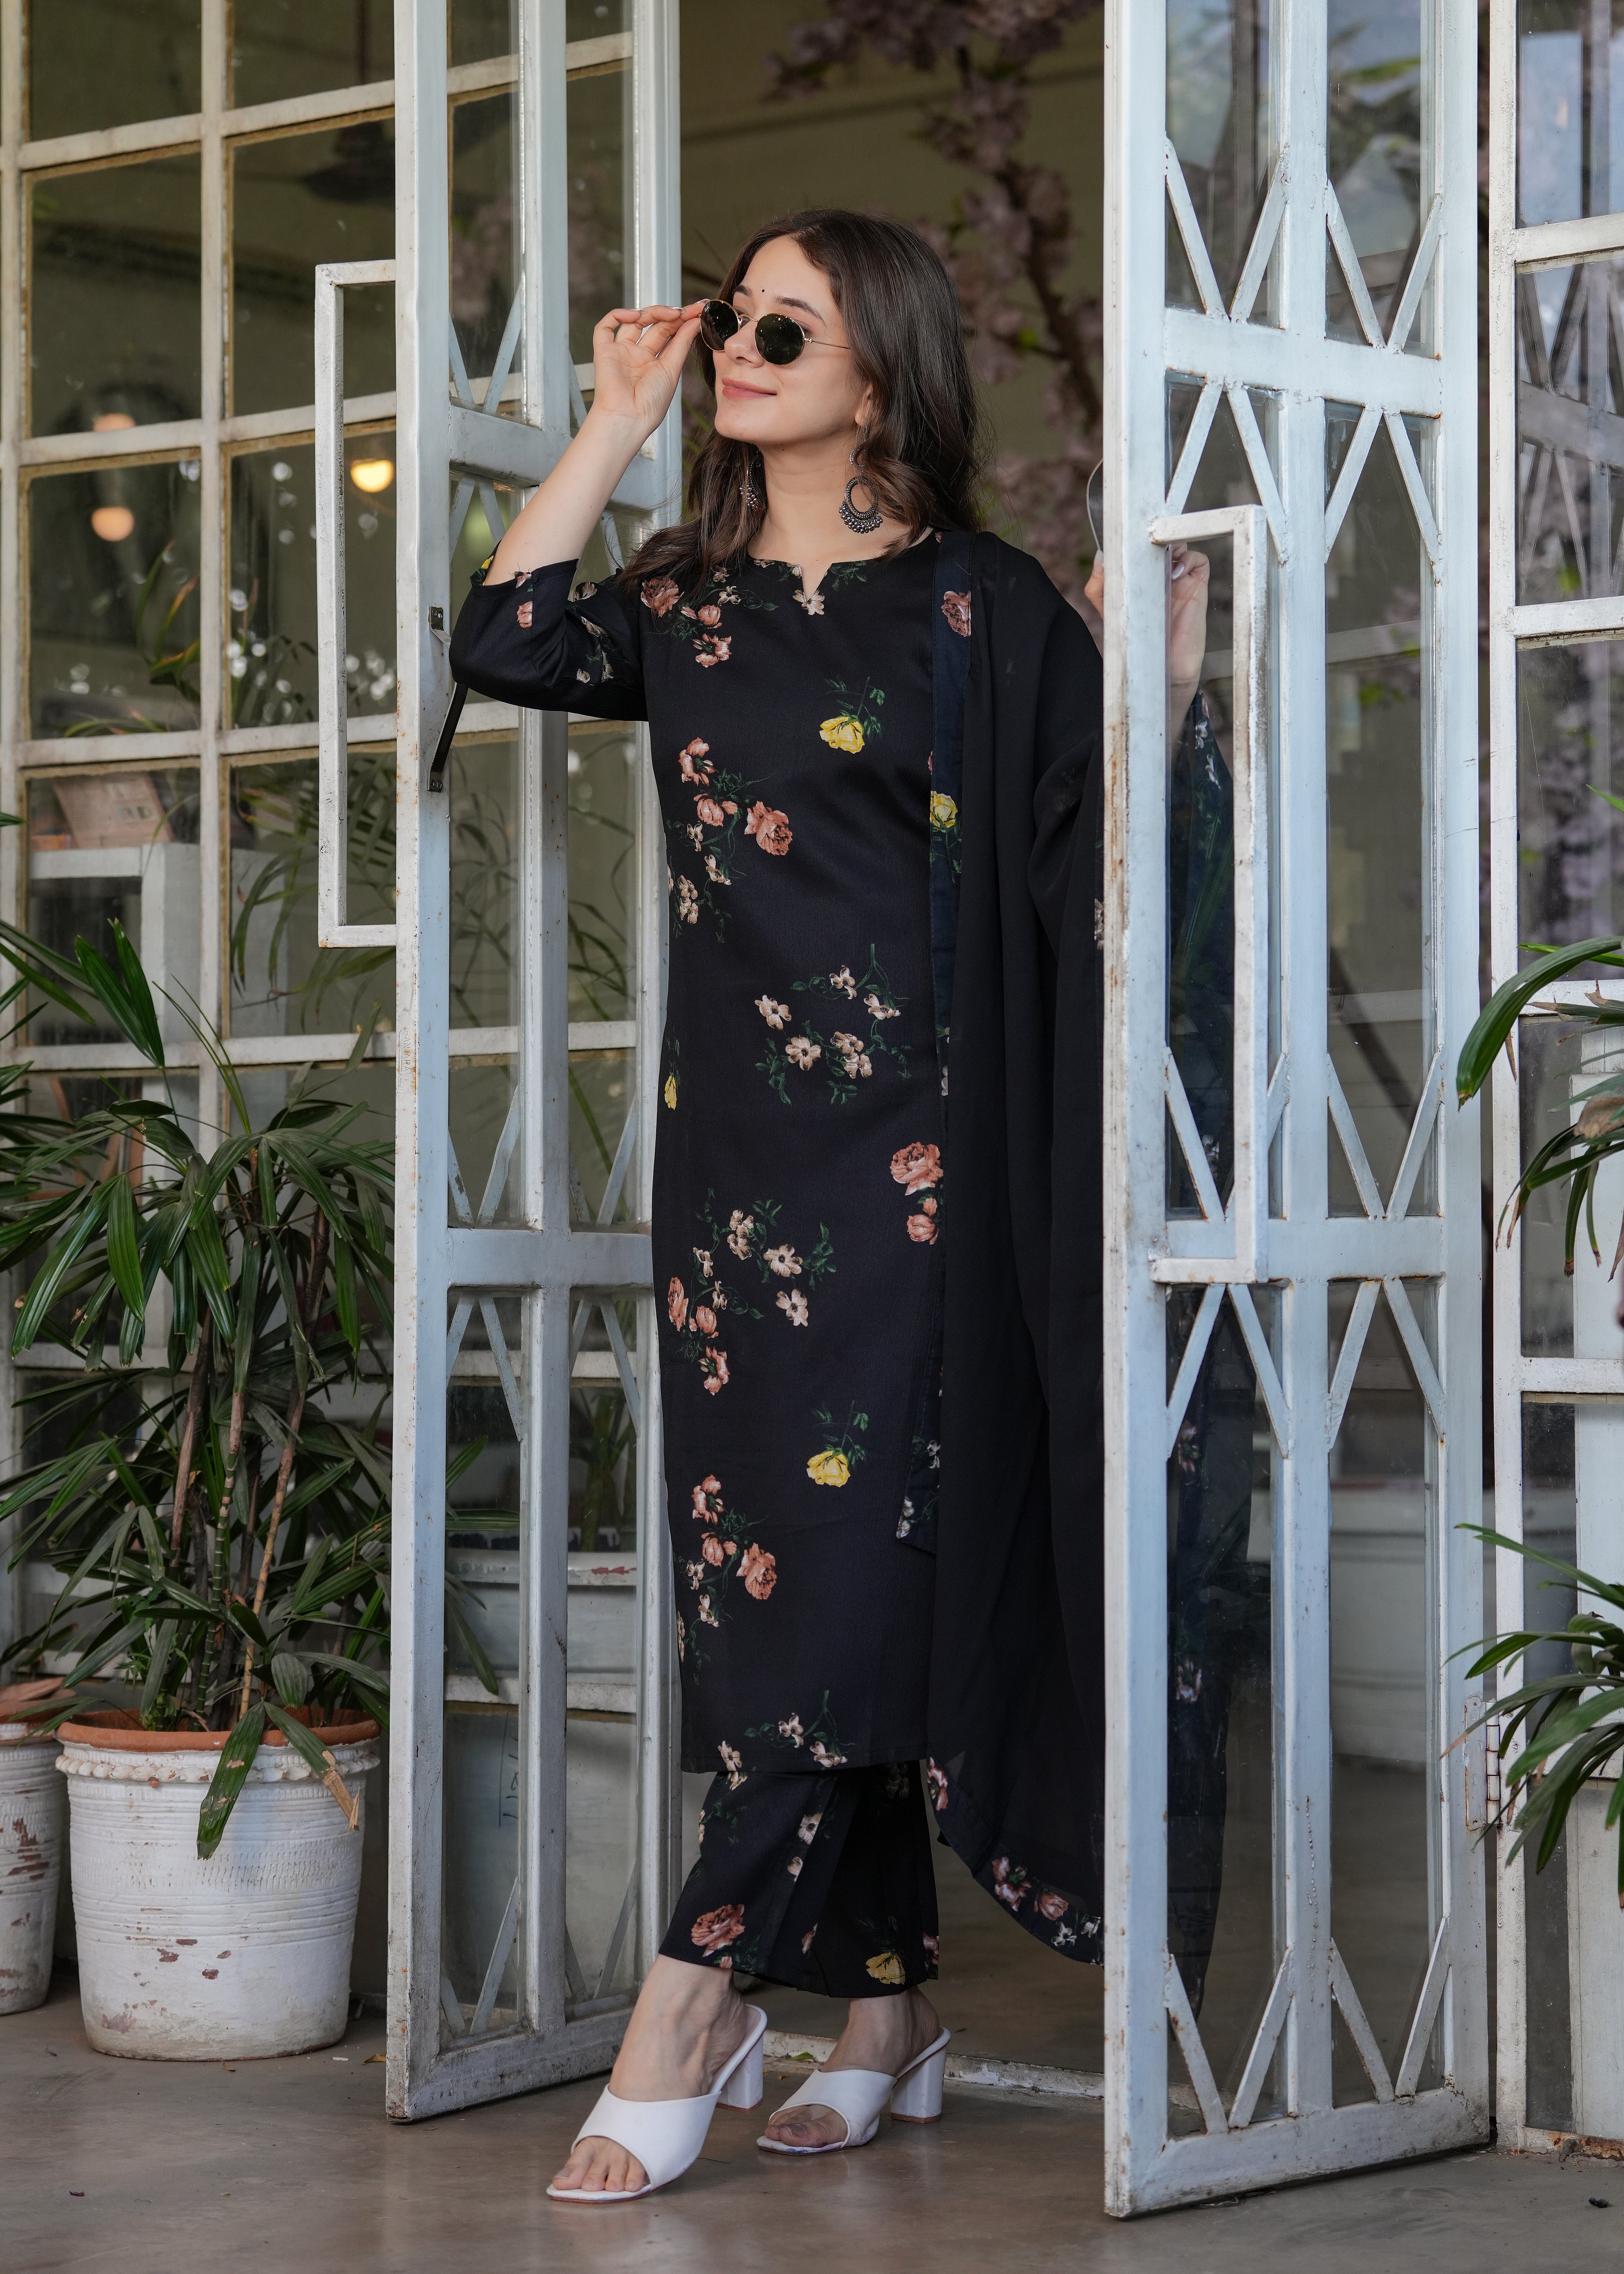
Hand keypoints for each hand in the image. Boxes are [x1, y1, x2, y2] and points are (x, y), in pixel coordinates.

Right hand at [587, 301, 704, 443]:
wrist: (628, 418)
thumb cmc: (650, 404)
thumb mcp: (672, 370)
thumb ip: (682, 343)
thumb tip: (694, 321)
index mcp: (656, 364)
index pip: (670, 334)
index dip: (683, 321)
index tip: (699, 310)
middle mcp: (639, 356)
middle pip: (655, 325)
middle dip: (672, 315)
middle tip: (687, 310)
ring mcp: (622, 352)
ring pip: (635, 321)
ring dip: (653, 312)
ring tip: (669, 313)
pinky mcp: (604, 351)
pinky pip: (606, 326)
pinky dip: (619, 315)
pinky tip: (635, 315)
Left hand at [1078, 546, 1210, 713]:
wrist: (1157, 668)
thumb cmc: (1135, 642)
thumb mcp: (1110, 612)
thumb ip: (1099, 587)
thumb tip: (1101, 557)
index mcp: (1140, 576)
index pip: (1141, 546)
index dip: (1136, 537)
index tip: (1128, 535)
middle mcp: (1161, 574)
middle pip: (1162, 539)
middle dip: (1154, 535)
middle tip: (1145, 542)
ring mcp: (1180, 579)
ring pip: (1181, 543)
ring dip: (1171, 543)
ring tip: (1159, 556)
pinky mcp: (1196, 587)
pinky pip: (1199, 559)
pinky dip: (1189, 559)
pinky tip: (1175, 575)